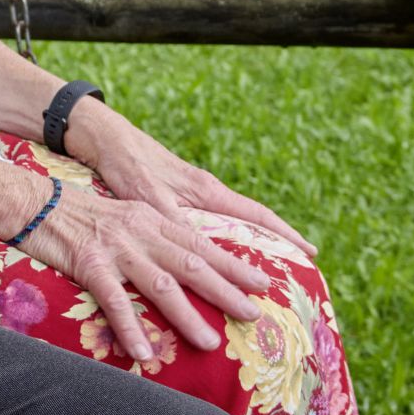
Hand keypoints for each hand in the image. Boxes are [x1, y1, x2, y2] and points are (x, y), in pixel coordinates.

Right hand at [17, 179, 270, 363]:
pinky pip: (114, 300)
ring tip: (210, 343)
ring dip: (187, 316)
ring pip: (161, 285)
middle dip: (226, 290)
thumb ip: (151, 237)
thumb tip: (180, 266)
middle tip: (253, 314)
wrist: (31, 201)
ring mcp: (116, 248)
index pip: (201, 244)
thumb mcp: (123, 218)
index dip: (233, 265)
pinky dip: (130, 327)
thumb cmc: (76, 214)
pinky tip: (143, 352)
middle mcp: (141, 232)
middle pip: (192, 264)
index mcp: (152, 219)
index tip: (262, 283)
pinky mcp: (89, 263)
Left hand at [67, 101, 314, 256]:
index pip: (256, 215)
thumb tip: (198, 251)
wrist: (102, 139)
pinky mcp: (173, 200)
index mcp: (206, 191)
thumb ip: (172, 218)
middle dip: (273, 246)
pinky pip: (207, 226)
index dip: (284, 234)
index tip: (311, 252)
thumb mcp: (147, 193)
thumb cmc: (126, 162)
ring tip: (258, 275)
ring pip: (229, 226)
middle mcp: (204, 194)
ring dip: (246, 247)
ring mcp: (190, 196)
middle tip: (296, 272)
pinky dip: (217, 244)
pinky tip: (213, 262)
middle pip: (250, 223)